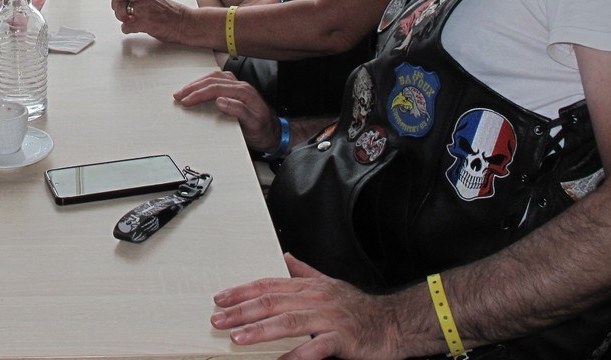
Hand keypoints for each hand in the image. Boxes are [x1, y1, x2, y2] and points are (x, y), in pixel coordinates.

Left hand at [111, 0, 187, 40]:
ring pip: (120, 10)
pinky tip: (131, 29)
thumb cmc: (173, 12)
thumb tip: (129, 2)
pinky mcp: (145, 22)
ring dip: (121, 18)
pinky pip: (126, 26)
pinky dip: (126, 29)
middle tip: (121, 13)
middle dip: (116, 6)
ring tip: (128, 21)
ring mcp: (144, 9)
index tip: (119, 2)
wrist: (185, 22)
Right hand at [173, 70, 276, 151]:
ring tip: (184, 90)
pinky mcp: (236, 89)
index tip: (186, 101)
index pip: (216, 89)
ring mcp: (239, 86)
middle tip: (178, 95)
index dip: (199, 94)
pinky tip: (199, 86)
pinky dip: (205, 81)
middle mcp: (241, 86)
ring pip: (214, 77)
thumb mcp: (253, 124)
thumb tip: (220, 101)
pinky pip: (218, 79)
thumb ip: (239, 111)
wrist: (274, 133)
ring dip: (198, 83)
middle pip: (213, 80)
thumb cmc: (263, 131)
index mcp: (244, 93)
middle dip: (193, 87)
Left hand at [210, 254, 405, 358]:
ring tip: (238, 338)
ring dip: (260, 330)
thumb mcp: (329, 284)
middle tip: (218, 320)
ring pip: (288, 322)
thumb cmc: (358, 307)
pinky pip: (316, 347)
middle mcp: (315, 299)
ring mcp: (328, 318)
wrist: (392, 322)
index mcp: (308, 287)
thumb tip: (286, 259)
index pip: (268, 285)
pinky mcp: (342, 338)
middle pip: (272, 302)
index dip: (242, 292)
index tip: (221, 299)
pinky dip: (297, 355)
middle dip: (241, 311)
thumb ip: (305, 273)